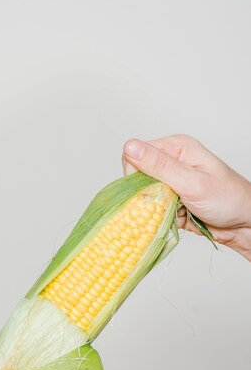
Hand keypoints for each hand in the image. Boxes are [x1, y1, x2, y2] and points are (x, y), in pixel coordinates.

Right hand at [122, 134, 250, 258]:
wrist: (245, 224)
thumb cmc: (228, 199)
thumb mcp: (192, 182)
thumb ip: (159, 166)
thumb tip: (129, 146)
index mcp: (176, 147)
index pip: (135, 154)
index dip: (136, 174)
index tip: (151, 190)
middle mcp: (171, 162)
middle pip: (137, 177)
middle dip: (148, 194)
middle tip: (170, 203)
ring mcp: (171, 181)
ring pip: (143, 196)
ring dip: (156, 208)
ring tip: (179, 211)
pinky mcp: (171, 199)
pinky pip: (152, 208)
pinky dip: (162, 216)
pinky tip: (180, 217)